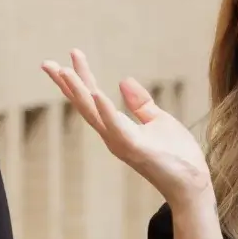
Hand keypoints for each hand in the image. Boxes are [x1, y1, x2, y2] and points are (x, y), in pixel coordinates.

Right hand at [41, 49, 212, 206]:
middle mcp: (112, 135)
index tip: (73, 53)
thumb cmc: (177, 156)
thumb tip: (123, 80)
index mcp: (117, 128)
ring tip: (65, 71)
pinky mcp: (135, 148)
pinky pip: (117, 126)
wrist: (191, 185)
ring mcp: (121, 143)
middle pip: (84, 105)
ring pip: (93, 113)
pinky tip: (95, 92)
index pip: (93, 98)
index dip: (82, 76)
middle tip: (46, 63)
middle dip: (66, 83)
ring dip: (78, 92)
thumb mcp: (159, 121)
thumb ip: (141, 103)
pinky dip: (105, 110)